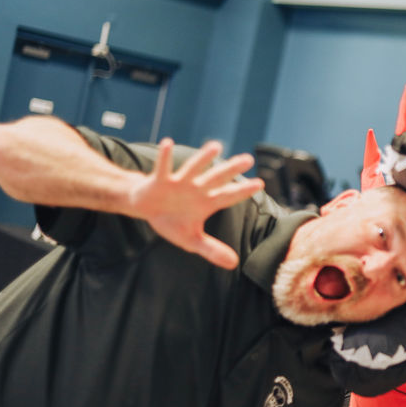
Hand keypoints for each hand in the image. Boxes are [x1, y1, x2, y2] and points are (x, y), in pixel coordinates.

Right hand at [127, 139, 263, 268]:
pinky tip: (168, 143)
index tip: (261, 183)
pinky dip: (164, 157)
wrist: (145, 208)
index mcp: (205, 202)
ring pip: (193, 168)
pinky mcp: (159, 181)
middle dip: (230, 169)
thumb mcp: (191, 240)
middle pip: (216, 178)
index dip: (243, 191)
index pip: (228, 196)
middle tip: (249, 158)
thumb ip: (212, 249)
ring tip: (216, 146)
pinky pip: (162, 168)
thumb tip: (234, 263)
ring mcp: (178, 183)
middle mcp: (195, 189)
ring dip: (203, 158)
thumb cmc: (171, 221)